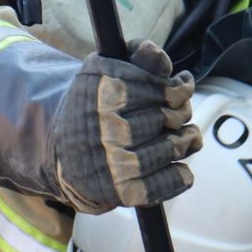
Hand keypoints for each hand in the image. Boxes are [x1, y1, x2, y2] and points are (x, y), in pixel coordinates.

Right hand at [51, 40, 199, 212]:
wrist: (63, 159)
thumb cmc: (91, 111)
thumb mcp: (102, 75)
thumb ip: (136, 60)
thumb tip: (163, 62)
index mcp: (104, 95)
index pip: (163, 89)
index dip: (180, 87)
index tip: (182, 86)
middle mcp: (109, 130)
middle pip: (170, 117)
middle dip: (182, 111)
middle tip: (180, 111)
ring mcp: (118, 164)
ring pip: (175, 146)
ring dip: (188, 139)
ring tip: (187, 135)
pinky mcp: (126, 192)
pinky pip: (172, 180)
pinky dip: (182, 173)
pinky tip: (178, 164)